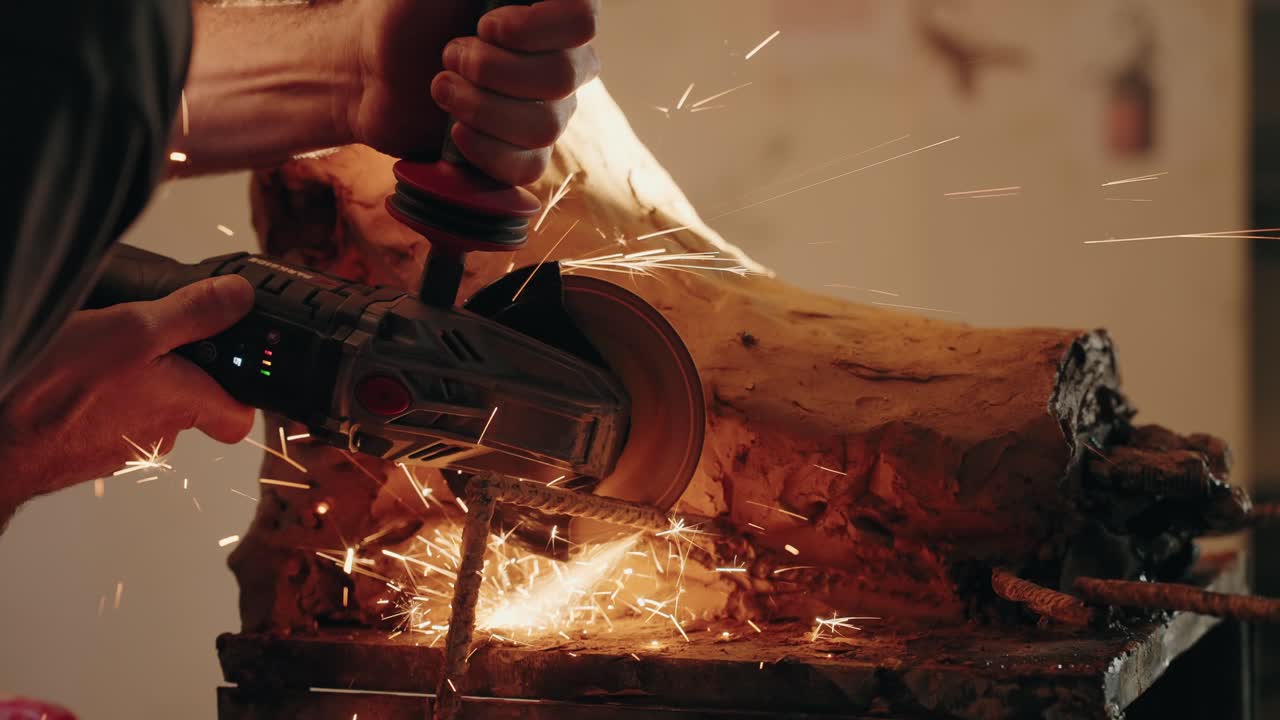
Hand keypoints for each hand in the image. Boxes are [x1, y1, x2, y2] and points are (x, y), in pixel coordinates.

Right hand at [0, 276, 254, 519]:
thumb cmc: (55, 391)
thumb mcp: (132, 330)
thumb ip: (191, 314)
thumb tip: (238, 298)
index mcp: (183, 406)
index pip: (238, 417)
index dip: (240, 391)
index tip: (232, 363)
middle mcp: (156, 435)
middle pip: (185, 404)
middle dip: (172, 371)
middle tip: (145, 336)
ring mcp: (115, 447)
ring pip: (138, 409)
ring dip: (125, 381)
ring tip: (96, 351)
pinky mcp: (77, 450)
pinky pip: (98, 418)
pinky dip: (89, 396)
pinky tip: (65, 373)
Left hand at [347, 0, 599, 184]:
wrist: (374, 67)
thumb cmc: (409, 13)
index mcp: (548, 11)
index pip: (582, 19)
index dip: (537, 28)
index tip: (486, 27)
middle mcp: (561, 60)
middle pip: (562, 76)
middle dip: (491, 70)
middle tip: (448, 56)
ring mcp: (547, 110)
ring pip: (544, 126)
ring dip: (479, 108)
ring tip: (441, 88)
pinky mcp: (523, 154)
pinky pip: (528, 167)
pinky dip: (484, 150)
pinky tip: (455, 132)